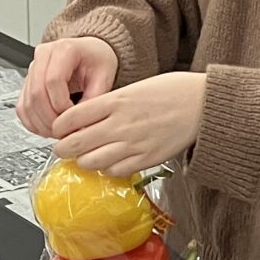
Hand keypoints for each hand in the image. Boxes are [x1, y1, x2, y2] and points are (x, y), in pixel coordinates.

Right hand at [18, 36, 117, 137]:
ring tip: (59, 131)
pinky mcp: (28, 83)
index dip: (62, 105)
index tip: (74, 117)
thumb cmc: (97, 60)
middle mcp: (44, 56)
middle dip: (51, 118)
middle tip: (66, 130)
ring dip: (41, 123)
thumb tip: (81, 123)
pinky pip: (22, 107)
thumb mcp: (104, 76)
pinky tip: (47, 128)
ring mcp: (33, 69)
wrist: (90, 53)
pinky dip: (32, 123)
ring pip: (27, 103)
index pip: (53, 81)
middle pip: (37, 93)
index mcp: (64, 49)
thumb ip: (94, 99)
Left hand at [52, 72, 206, 175]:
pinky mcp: (145, 159)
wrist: (202, 104)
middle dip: (62, 148)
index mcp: (115, 100)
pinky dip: (106, 169)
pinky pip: (114, 171)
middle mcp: (120, 123)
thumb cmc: (172, 92)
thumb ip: (108, 104)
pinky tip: (109, 162)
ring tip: (85, 156)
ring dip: (83, 161)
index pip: (70, 118)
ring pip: (90, 162)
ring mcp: (132, 144)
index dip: (58, 127)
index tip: (58, 130)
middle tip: (62, 148)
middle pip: (74, 143)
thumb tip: (85, 119)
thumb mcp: (134, 87)